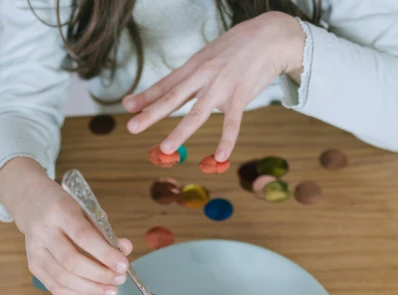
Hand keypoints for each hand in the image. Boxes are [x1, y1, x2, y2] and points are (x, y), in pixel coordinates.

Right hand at [0, 158, 131, 294]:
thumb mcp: (87, 210)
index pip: (83, 236)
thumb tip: (125, 250)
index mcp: (59, 211)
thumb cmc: (66, 208)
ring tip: (111, 290)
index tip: (123, 265)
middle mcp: (43, 231)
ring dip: (91, 288)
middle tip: (120, 279)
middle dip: (100, 275)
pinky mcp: (33, 265)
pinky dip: (78, 294)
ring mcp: (35, 250)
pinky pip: (56, 287)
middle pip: (72, 261)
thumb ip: (105, 231)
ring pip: (63, 278)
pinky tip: (94, 293)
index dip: (105, 254)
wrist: (32, 203)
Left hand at [123, 11, 304, 161]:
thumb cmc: (238, 48)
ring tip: (165, 148)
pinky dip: (226, 141)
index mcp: (194, 66)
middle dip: (151, 114)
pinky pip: (232, 123)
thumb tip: (174, 87)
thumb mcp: (209, 56)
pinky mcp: (240, 96)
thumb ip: (191, 75)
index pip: (166, 84)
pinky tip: (219, 157)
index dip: (146, 97)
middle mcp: (203, 76)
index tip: (127, 108)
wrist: (271, 35)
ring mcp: (221, 87)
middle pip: (173, 97)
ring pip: (197, 113)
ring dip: (180, 131)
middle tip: (132, 127)